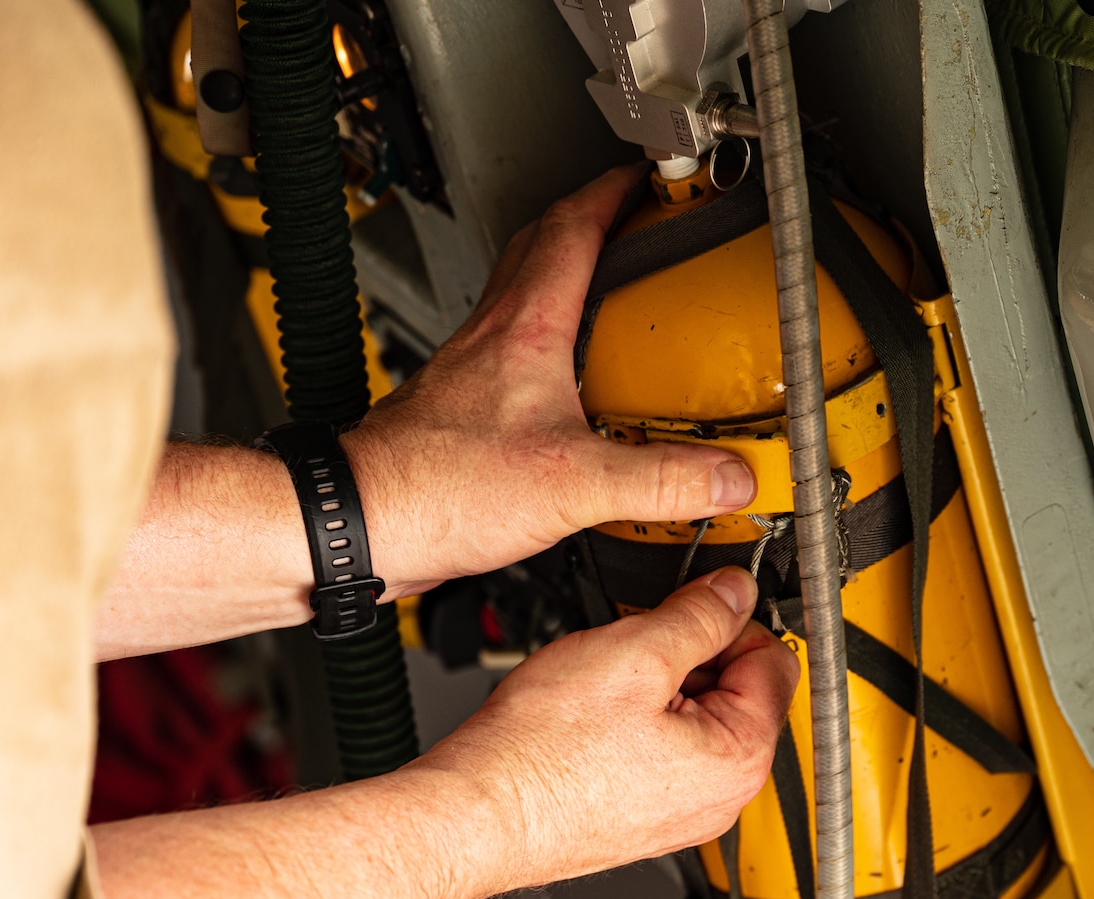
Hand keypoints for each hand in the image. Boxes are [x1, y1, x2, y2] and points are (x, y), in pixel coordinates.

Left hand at [346, 166, 756, 595]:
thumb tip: (727, 475)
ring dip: (568, 284)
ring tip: (614, 302)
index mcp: (525, 329)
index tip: (646, 180)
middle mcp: (494, 337)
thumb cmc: (436, 488)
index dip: (614, 195)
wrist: (366, 523)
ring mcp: (473, 371)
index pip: (572, 228)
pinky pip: (514, 356)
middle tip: (632, 225)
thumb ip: (661, 480)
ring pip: (525, 299)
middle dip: (591, 223)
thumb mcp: (575, 485)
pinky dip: (551, 350)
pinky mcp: (463, 410)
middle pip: (543, 248)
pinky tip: (574, 391)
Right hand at [421, 567, 797, 887]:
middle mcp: (722, 797)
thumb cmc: (539, 757)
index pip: (774, 660)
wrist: (477, 814)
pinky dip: (639, 723)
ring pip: (697, 720)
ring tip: (607, 686)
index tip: (693, 605)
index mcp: (739, 758)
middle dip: (693, 656)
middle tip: (636, 646)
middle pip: (738, 692)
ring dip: (661, 688)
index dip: (732, 619)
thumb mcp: (632, 654)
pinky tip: (596, 719)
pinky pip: (665, 752)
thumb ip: (699, 615)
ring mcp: (684, 813)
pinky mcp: (646, 817)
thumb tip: (734, 591)